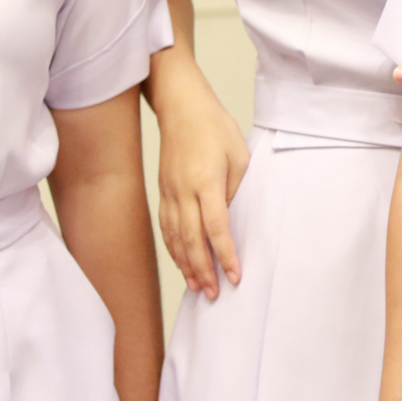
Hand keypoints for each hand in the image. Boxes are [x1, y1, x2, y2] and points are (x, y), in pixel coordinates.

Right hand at [154, 69, 249, 298]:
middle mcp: (184, 192)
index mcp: (206, 182)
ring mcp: (169, 192)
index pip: (216, 228)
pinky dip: (173, 248)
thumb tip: (232, 217)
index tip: (235, 276)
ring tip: (197, 286)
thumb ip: (236, 188)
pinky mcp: (163, 191)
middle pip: (192, 241)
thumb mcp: (238, 155)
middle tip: (213, 293)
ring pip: (175, 238)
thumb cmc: (214, 126)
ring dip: (186, 265)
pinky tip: (181, 261)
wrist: (181, 107)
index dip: (226, 255)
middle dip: (203, 270)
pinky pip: (166, 227)